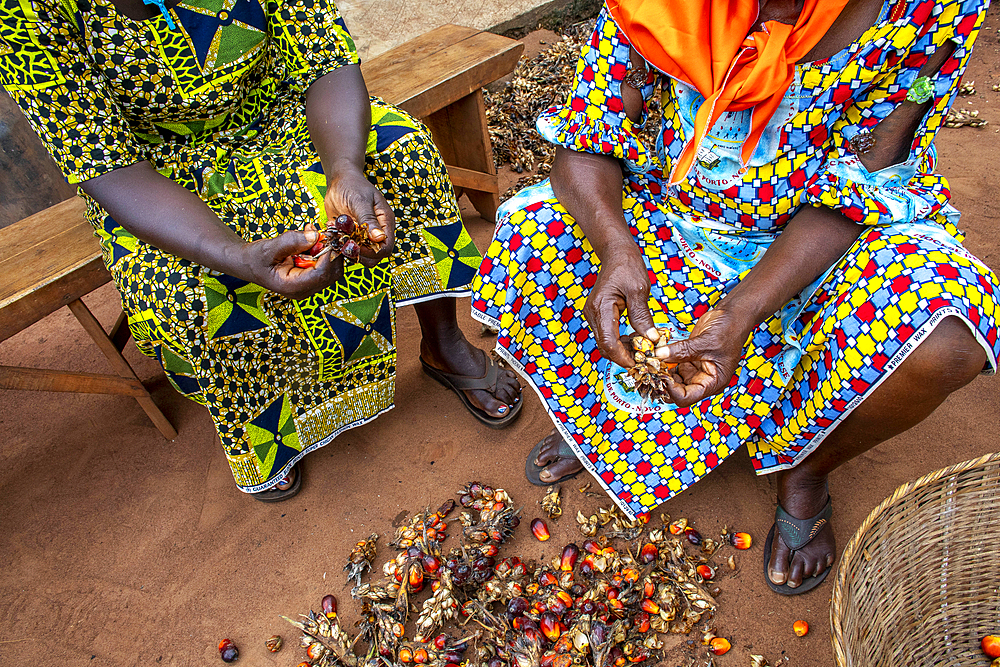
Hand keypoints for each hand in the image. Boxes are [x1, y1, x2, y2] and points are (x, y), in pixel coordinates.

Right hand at [241, 227, 344, 298]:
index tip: (327, 237)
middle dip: (331, 250)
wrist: (247, 263)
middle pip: (332, 273)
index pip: (321, 274)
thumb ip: (291, 242)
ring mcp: (309, 284)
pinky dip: (323, 249)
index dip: (328, 255)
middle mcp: (304, 289)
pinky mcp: (311, 276)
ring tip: (314, 231)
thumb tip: (314, 236)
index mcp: (293, 287)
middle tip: (325, 230)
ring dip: (328, 248)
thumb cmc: (255, 259)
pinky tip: (312, 237)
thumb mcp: (269, 248)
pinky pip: (325, 264)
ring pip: (331, 268)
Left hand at [324, 167, 394, 267]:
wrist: (339, 180)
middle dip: (360, 254)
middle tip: (345, 243)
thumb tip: (379, 237)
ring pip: (362, 256)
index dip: (373, 251)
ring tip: (339, 237)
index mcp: (384, 222)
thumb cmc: (352, 185)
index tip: (356, 245)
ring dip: (349, 251)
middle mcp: (376, 231)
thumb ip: (368, 219)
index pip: (386, 247)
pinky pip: (349, 250)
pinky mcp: (352, 237)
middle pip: (375, 256)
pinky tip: (335, 235)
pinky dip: (341, 247)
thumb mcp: (360, 200)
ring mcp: (364, 235)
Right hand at [583, 242, 658, 367]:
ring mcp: (593, 315)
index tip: (639, 363)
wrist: (616, 253)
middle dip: (623, 357)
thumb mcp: (639, 290)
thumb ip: (642, 316)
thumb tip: (651, 339)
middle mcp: (593, 314)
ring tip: (643, 348)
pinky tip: (635, 338)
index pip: (608, 343)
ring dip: (622, 350)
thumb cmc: (627, 266)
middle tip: (644, 359)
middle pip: (604, 346)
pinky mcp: (598, 315)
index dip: (622, 357)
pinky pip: (607, 334)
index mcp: (601, 308)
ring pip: (605, 343)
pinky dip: (620, 341)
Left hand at [654, 305, 753, 407]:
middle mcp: (703, 380)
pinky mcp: (689, 360)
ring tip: (650, 362)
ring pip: (673, 381)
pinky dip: (663, 363)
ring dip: (661, 374)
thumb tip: (659, 356)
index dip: (670, 390)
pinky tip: (655, 356)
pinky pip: (672, 367)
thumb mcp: (705, 341)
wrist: (733, 315)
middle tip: (650, 370)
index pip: (686, 398)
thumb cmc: (729, 329)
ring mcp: (695, 370)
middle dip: (663, 384)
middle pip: (677, 392)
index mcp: (713, 383)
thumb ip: (682, 350)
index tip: (659, 376)